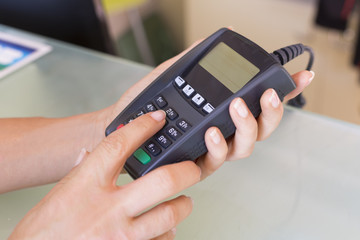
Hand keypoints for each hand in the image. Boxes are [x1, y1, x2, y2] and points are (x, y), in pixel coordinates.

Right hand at [9, 111, 199, 239]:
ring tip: (182, 202)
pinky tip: (163, 228)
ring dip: (181, 206)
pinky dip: (167, 233)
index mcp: (87, 184)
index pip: (120, 145)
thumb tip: (92, 153)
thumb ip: (83, 170)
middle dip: (185, 171)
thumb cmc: (45, 228)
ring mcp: (120, 235)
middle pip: (163, 180)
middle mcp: (107, 208)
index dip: (142, 127)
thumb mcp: (63, 191)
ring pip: (170, 214)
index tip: (157, 120)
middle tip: (191, 168)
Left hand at [99, 40, 313, 179]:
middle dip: (272, 111)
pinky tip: (213, 131)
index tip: (303, 77)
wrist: (121, 126)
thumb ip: (197, 58)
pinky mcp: (198, 166)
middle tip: (267, 93)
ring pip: (246, 146)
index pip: (260, 102)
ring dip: (248, 126)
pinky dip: (219, 145)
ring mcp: (213, 150)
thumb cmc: (147, 103)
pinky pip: (217, 160)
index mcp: (223, 111)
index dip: (286, 92)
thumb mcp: (174, 75)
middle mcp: (224, 132)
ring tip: (237, 106)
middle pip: (262, 128)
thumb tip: (222, 36)